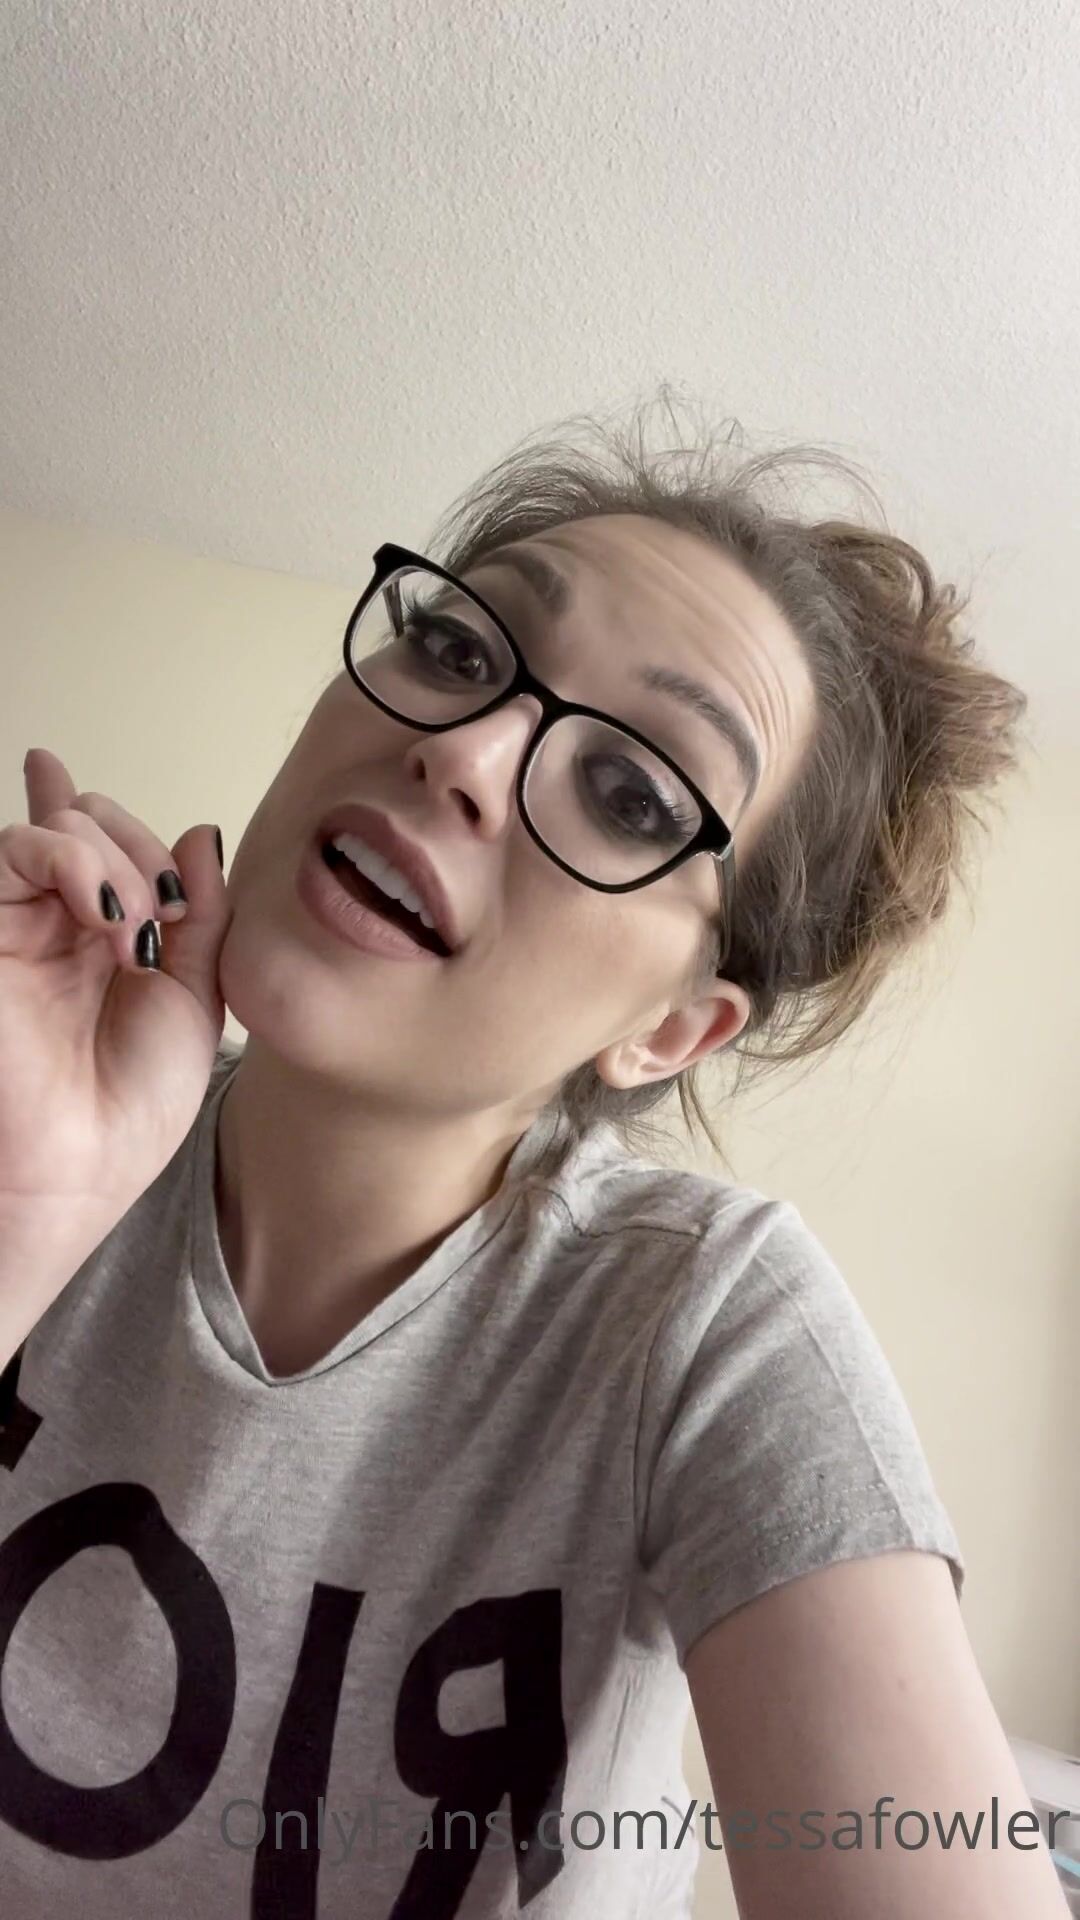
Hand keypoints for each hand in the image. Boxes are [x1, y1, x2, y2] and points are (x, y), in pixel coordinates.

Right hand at [0, 748, 232, 1238]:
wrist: (79, 1168)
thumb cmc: (132, 1105)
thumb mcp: (193, 997)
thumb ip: (200, 914)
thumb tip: (199, 835)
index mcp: (101, 936)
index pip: (106, 844)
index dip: (132, 832)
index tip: (178, 896)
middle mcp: (51, 923)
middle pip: (87, 821)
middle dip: (139, 850)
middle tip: (163, 918)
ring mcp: (13, 925)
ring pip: (55, 828)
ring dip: (114, 861)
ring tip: (135, 929)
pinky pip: (15, 851)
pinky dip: (74, 859)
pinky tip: (109, 912)